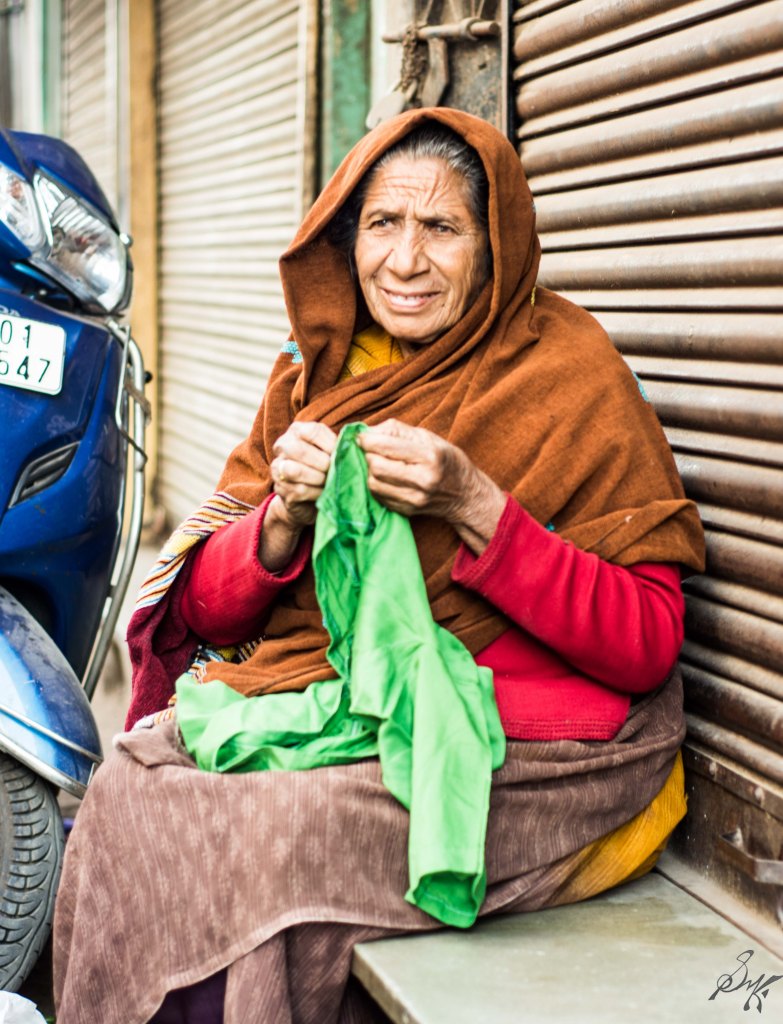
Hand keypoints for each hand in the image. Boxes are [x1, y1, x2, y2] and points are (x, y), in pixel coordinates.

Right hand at [260, 422, 336, 572]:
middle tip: (333, 470)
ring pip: (295, 470)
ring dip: (317, 478)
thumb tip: (354, 443)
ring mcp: (277, 468)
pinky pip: (299, 490)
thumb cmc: (323, 469)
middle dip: (322, 462)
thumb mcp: (330, 452)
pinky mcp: (280, 489)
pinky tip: (323, 493)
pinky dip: (316, 492)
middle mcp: (282, 446)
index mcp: (297, 431)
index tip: (340, 455)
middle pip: (299, 450)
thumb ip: (338, 445)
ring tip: (327, 481)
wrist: (307, 498)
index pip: (312, 431)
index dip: (330, 444)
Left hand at [358, 419, 505, 554]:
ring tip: (381, 464)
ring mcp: (414, 498)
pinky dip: (377, 484)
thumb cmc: (446, 459)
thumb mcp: (428, 437)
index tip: (362, 437)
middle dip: (369, 456)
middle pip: (376, 466)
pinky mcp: (407, 511)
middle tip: (373, 451)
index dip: (366, 440)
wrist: (465, 494)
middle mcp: (422, 479)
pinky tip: (387, 478)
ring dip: (371, 471)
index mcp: (429, 455)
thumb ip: (396, 430)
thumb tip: (366, 431)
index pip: (385, 446)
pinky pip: (378, 496)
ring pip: (373, 483)